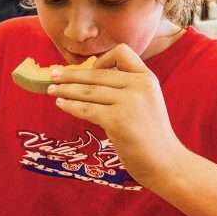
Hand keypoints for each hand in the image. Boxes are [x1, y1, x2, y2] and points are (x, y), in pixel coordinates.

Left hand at [46, 43, 186, 186]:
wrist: (166, 163)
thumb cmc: (152, 136)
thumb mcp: (146, 102)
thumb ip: (128, 88)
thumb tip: (90, 78)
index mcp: (147, 78)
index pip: (122, 52)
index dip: (102, 59)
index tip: (90, 71)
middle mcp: (139, 86)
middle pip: (96, 73)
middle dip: (70, 75)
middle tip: (52, 75)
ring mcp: (128, 103)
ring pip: (87, 91)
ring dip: (65, 89)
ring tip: (50, 89)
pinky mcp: (117, 121)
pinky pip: (86, 109)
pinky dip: (70, 106)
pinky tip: (61, 104)